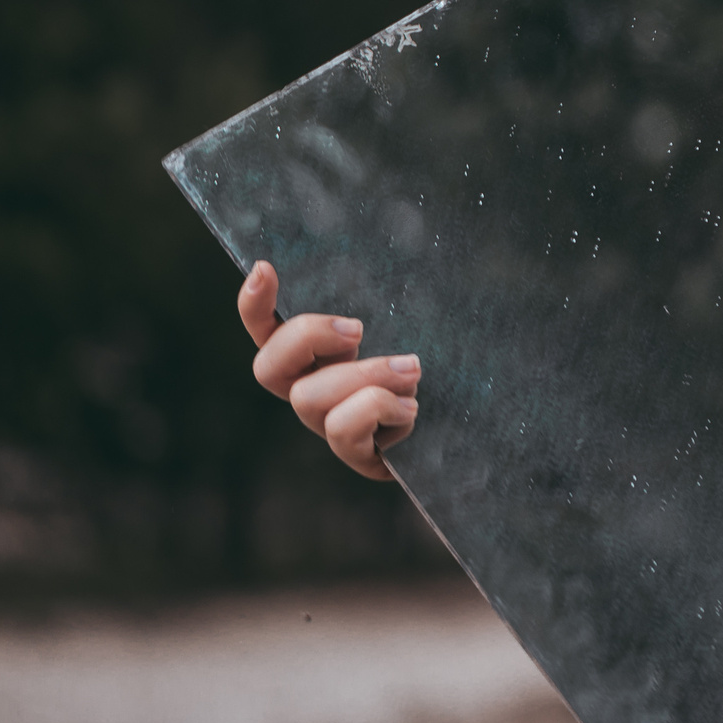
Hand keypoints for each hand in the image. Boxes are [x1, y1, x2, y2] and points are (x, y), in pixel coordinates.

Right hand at [237, 261, 419, 479]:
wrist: (468, 423)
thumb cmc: (437, 362)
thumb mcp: (409, 325)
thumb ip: (385, 306)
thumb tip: (368, 294)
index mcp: (316, 356)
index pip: (266, 332)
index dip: (254, 305)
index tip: (265, 268)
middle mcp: (313, 390)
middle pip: (268, 368)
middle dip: (308, 338)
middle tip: (358, 329)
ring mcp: (330, 425)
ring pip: (309, 398)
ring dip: (363, 375)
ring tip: (411, 370)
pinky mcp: (356, 454)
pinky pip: (342, 432)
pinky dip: (379, 410)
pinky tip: (411, 407)